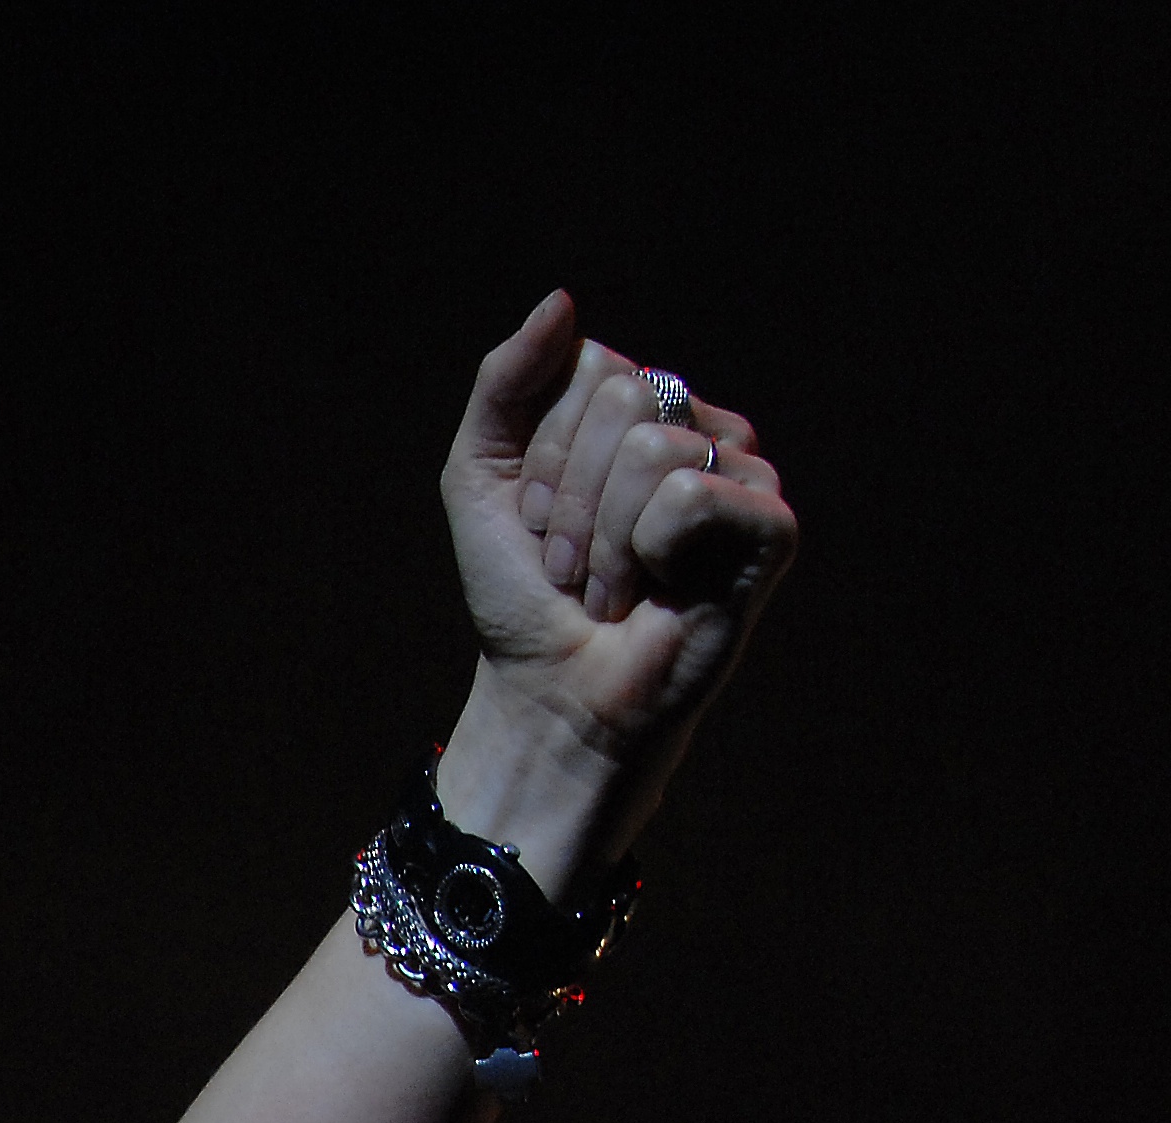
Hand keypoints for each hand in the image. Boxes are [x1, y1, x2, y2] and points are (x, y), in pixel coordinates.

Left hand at [434, 290, 800, 883]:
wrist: (551, 693)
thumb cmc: (523, 592)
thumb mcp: (481, 477)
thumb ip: (506, 383)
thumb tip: (564, 300)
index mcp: (639, 406)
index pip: (586, 368)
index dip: (539, 457)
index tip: (539, 525)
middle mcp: (699, 428)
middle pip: (620, 399)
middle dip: (568, 496)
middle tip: (576, 564)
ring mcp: (743, 474)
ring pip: (651, 446)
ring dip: (601, 536)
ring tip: (612, 586)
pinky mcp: (772, 528)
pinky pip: (692, 493)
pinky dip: (648, 551)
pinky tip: (659, 592)